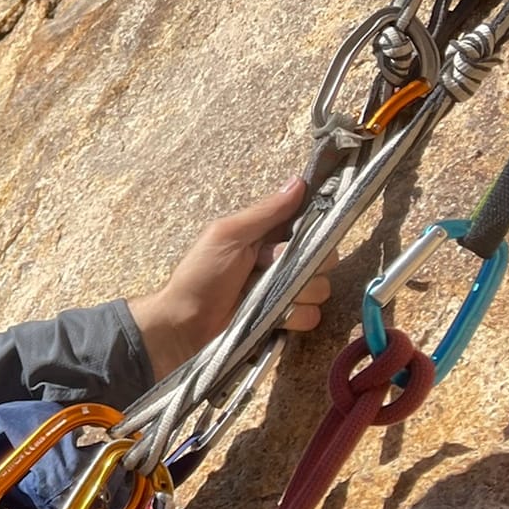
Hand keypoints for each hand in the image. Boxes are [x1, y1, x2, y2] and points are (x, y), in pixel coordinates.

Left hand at [126, 178, 332, 378]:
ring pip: (319, 289)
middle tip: (264, 268)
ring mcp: (286, 292)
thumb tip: (298, 182)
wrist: (185, 325)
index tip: (295, 239)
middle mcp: (281, 262)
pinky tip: (269, 316)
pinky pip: (311, 316)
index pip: (310, 227)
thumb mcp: (228, 236)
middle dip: (300, 265)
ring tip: (260, 295)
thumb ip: (264, 212)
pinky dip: (292, 317)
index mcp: (267, 237)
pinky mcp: (286, 320)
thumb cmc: (200, 275)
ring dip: (293, 293)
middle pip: (323, 259)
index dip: (310, 232)